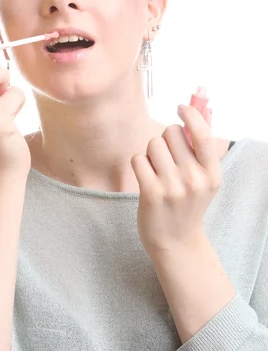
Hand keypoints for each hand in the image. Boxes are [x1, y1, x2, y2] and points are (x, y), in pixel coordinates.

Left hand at [131, 105, 220, 255]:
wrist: (176, 242)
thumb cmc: (187, 204)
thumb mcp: (205, 181)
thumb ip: (200, 152)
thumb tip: (191, 116)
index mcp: (212, 174)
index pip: (203, 134)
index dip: (191, 115)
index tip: (180, 108)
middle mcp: (195, 179)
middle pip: (171, 133)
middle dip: (165, 139)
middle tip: (167, 159)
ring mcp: (173, 187)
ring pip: (153, 144)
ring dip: (150, 153)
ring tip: (157, 171)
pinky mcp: (151, 193)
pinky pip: (138, 159)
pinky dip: (139, 165)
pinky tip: (146, 179)